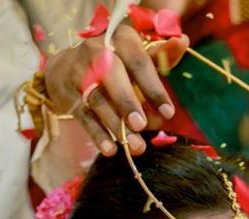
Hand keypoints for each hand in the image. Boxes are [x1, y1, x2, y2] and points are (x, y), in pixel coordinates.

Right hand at [42, 25, 187, 156]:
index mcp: (120, 39)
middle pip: (112, 76)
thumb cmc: (116, 62)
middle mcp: (96, 51)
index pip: (138, 61)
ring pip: (98, 99)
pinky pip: (84, 116)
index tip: (168, 113)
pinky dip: (97, 134)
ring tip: (135, 146)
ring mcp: (78, 73)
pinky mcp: (68, 96)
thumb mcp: (138, 54)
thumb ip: (161, 54)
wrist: (66, 66)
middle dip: (127, 102)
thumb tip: (183, 41)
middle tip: (142, 126)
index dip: (153, 88)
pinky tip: (110, 149)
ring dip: (116, 125)